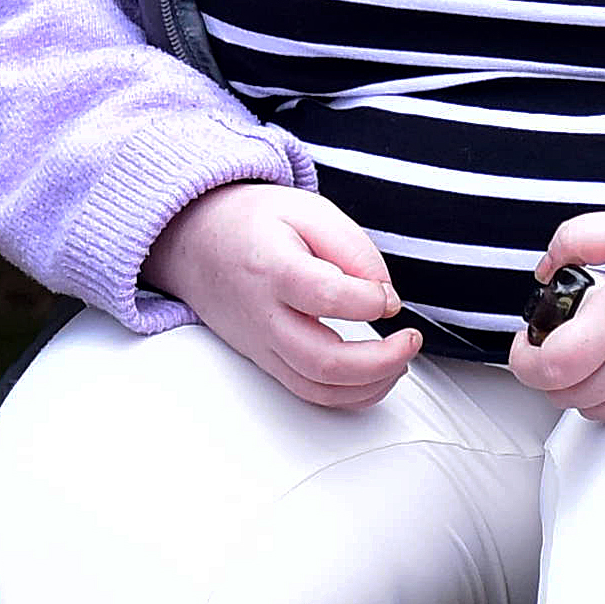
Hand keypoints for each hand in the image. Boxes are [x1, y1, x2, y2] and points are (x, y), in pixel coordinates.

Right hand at [145, 181, 422, 411]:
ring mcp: (261, 345)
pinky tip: (378, 374)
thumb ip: (353, 248)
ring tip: (401, 358)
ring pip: (318, 388)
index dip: (369, 300)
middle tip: (411, 339)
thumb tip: (387, 297)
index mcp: (272, 268)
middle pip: (322, 360)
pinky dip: (352, 394)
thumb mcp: (306, 209)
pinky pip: (310, 393)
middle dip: (381, 360)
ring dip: (372, 385)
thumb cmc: (252, 224)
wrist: (194, 243)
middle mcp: (263, 315)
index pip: (325, 296)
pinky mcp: (265, 362)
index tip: (388, 296)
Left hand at [506, 205, 604, 422]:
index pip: (552, 366)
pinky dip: (602, 397)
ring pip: (590, 408)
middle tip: (549, 338)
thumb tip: (546, 270)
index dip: (525, 358)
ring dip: (571, 385)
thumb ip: (580, 238)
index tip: (528, 335)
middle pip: (564, 394)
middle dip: (543, 371)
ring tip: (580, 349)